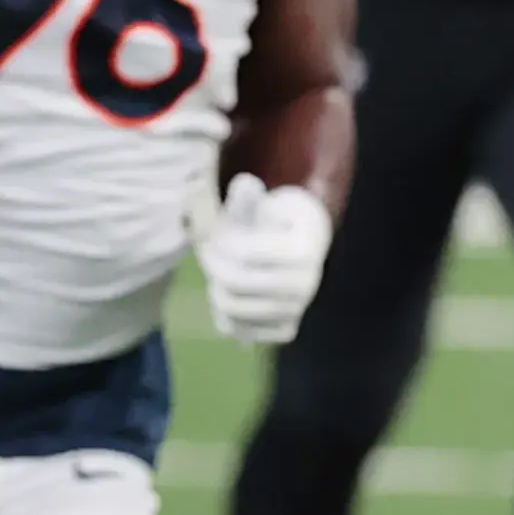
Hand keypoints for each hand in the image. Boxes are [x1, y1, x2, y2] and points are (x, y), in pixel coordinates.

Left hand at [195, 174, 334, 346]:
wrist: (303, 246)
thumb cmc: (277, 220)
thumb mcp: (263, 203)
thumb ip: (248, 198)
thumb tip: (244, 184)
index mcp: (304, 250)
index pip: (243, 252)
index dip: (219, 241)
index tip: (215, 233)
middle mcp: (306, 286)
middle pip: (235, 283)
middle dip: (212, 265)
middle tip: (207, 253)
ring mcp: (297, 311)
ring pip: (231, 310)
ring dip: (215, 288)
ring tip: (218, 272)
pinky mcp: (285, 330)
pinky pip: (237, 330)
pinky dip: (224, 313)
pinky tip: (232, 293)